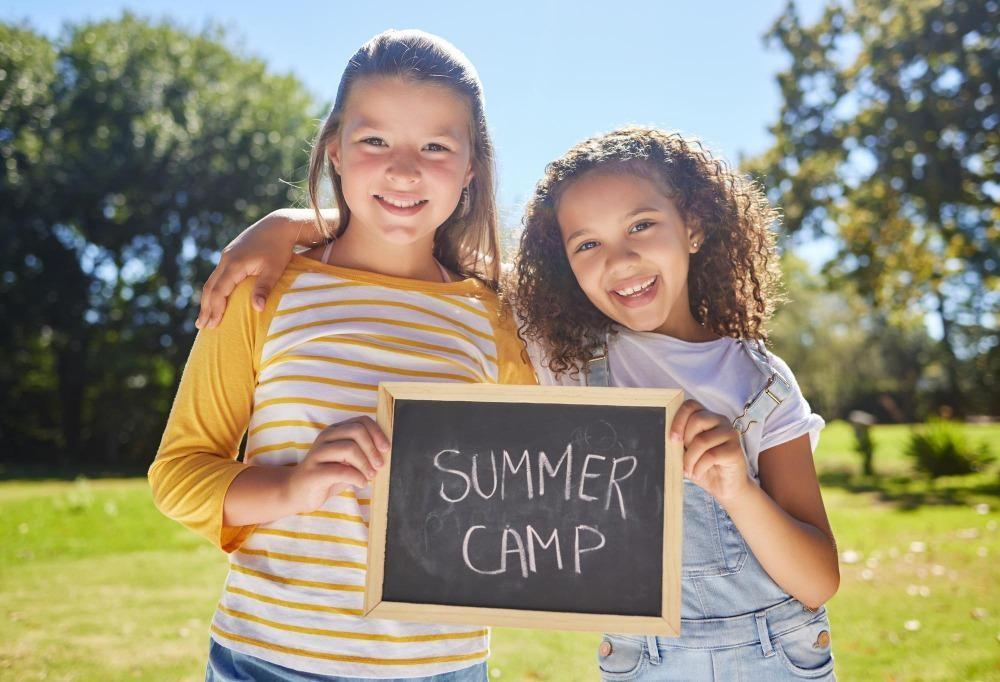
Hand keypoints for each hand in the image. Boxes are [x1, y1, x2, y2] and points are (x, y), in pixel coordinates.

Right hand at [195, 211, 301, 328]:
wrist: (278, 225)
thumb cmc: (279, 249)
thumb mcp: (274, 269)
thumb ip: (263, 288)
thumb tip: (257, 309)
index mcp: (234, 265)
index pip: (219, 292)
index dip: (214, 310)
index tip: (212, 326)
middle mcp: (226, 260)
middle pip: (210, 288)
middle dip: (205, 308)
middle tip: (201, 326)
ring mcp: (226, 255)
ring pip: (212, 280)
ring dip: (207, 299)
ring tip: (204, 316)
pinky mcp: (230, 253)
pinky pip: (218, 275)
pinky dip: (214, 289)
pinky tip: (215, 297)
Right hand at [286, 417, 389, 513]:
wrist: (297, 492)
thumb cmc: (327, 475)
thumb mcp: (347, 462)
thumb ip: (363, 454)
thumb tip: (384, 454)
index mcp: (335, 431)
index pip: (361, 421)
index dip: (377, 433)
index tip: (386, 448)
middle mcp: (325, 438)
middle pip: (356, 431)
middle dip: (372, 449)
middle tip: (379, 465)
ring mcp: (317, 453)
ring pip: (349, 449)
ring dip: (365, 464)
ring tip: (370, 475)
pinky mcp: (313, 472)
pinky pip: (341, 471)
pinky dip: (357, 478)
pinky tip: (361, 483)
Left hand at [670, 399, 751, 504]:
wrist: (724, 487)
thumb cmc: (703, 467)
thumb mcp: (686, 452)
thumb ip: (679, 440)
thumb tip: (665, 436)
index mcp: (707, 417)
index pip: (691, 405)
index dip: (678, 419)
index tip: (672, 438)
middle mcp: (720, 420)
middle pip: (697, 419)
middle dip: (685, 440)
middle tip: (682, 456)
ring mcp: (730, 433)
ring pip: (702, 440)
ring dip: (690, 459)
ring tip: (688, 470)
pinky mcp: (735, 449)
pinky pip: (711, 455)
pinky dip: (699, 467)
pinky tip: (698, 473)